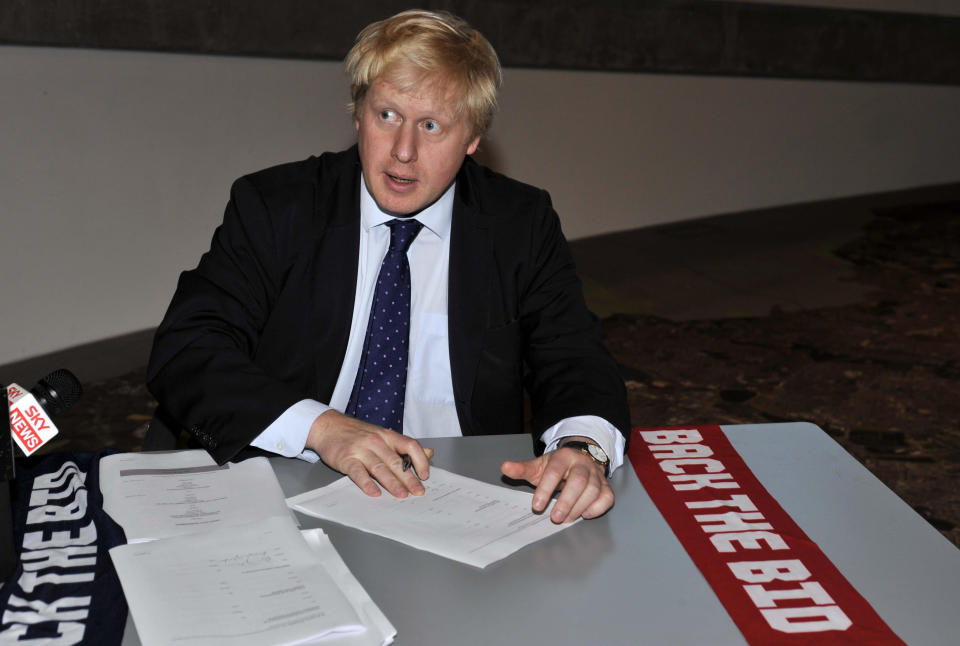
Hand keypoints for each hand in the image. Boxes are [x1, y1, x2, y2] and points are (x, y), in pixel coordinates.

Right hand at [306, 409, 430, 498]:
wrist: (328, 426)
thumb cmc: (357, 434)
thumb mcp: (383, 435)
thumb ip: (404, 446)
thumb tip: (429, 453)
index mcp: (387, 436)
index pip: (410, 445)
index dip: (420, 460)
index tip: (425, 475)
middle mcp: (376, 441)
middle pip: (396, 461)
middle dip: (409, 478)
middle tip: (418, 491)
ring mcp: (361, 450)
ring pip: (380, 467)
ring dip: (392, 483)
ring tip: (401, 495)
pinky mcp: (346, 459)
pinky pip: (358, 472)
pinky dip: (367, 483)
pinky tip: (374, 492)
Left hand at [501, 444, 613, 522]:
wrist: (580, 459)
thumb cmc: (557, 467)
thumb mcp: (539, 466)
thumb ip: (523, 469)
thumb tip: (505, 467)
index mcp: (563, 457)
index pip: (554, 471)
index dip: (545, 489)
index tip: (537, 506)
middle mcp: (582, 464)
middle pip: (578, 481)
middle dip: (566, 501)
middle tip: (555, 518)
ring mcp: (596, 475)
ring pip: (593, 490)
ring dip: (579, 507)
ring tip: (566, 518)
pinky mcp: (606, 486)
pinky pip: (607, 497)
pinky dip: (597, 508)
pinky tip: (585, 514)